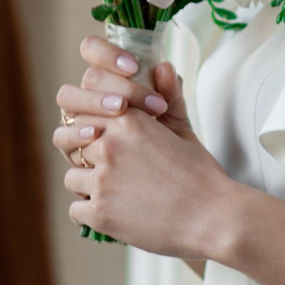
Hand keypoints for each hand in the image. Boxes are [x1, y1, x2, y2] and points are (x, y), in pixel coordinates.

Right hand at [52, 32, 190, 168]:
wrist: (162, 185)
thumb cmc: (165, 144)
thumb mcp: (174, 119)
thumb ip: (171, 94)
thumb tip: (166, 67)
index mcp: (109, 79)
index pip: (93, 49)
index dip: (107, 53)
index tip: (133, 65)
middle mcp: (88, 95)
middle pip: (88, 77)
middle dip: (116, 85)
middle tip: (143, 100)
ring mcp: (74, 119)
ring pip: (67, 98)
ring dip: (93, 101)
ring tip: (120, 111)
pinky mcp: (69, 147)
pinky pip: (62, 135)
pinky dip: (76, 132)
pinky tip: (97, 135)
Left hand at [61, 102, 241, 259]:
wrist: (213, 218)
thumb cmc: (201, 176)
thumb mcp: (183, 131)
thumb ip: (167, 98)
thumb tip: (164, 66)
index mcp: (128, 120)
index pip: (86, 114)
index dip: (91, 129)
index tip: (101, 142)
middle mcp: (110, 145)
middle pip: (74, 144)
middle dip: (87, 157)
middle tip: (106, 170)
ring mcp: (102, 179)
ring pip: (72, 177)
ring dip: (87, 186)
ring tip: (113, 194)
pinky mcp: (99, 212)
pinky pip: (75, 210)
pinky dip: (90, 214)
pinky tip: (111, 214)